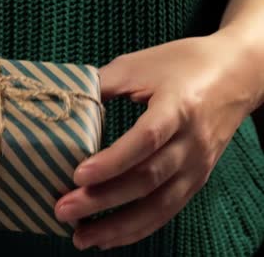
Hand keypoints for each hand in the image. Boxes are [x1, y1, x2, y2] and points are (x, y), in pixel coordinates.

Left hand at [54, 31, 262, 249]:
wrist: (238, 73)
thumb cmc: (182, 63)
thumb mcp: (139, 63)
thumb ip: (102, 84)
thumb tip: (63, 105)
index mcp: (178, 107)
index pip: (145, 140)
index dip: (112, 161)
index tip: (77, 175)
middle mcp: (191, 141)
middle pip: (147, 178)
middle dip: (102, 199)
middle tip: (62, 210)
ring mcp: (197, 164)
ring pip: (159, 205)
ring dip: (118, 225)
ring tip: (81, 238)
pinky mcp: (197, 179)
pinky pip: (167, 211)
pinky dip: (138, 228)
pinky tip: (109, 238)